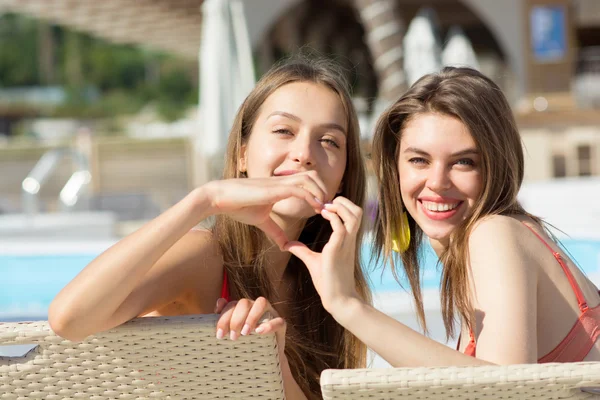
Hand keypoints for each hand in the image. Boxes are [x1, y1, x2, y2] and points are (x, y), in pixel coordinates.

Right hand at [204, 172, 326, 248]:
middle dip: (324, 189)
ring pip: (309, 179)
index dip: (318, 192)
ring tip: (325, 208)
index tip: (324, 208)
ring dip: (320, 192)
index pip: (306, 182)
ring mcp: (278, 183)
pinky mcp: (274, 189)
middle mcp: (282, 181)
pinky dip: (310, 196)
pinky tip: (316, 207)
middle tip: (330, 207)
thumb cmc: (238, 206)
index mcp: (280, 186)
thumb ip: (274, 231)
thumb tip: (285, 245)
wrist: (220, 198)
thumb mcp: (261, 221)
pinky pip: (298, 189)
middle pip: (312, 176)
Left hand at [215, 297, 285, 355]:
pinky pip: (278, 320)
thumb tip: (220, 302)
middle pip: (244, 302)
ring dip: (251, 317)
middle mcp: (255, 306)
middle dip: (236, 320)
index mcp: (242, 307)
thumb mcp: (232, 333)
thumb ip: (225, 318)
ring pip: (261, 302)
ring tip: (245, 333)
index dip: (224, 318)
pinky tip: (259, 332)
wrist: (263, 360)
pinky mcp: (281, 324)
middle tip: (233, 337)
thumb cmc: (244, 344)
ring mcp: (270, 313)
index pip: (232, 304)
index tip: (220, 335)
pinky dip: (269, 325)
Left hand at [284, 196, 361, 312]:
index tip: (326, 206)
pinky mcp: (338, 250)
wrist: (337, 299)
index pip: (355, 215)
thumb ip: (301, 250)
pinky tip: (322, 215)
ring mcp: (345, 244)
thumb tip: (287, 244)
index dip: (344, 205)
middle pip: (358, 211)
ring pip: (353, 216)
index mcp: (347, 240)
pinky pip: (340, 227)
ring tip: (325, 207)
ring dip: (340, 207)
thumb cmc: (328, 282)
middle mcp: (349, 240)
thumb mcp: (312, 261)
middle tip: (327, 203)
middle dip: (344, 202)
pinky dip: (332, 217)